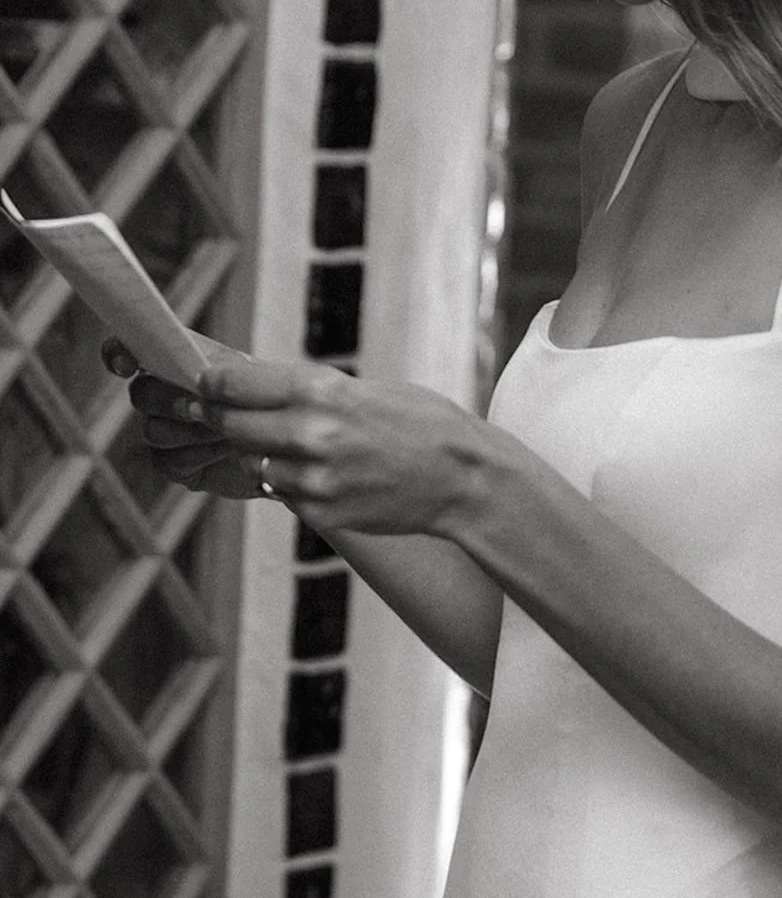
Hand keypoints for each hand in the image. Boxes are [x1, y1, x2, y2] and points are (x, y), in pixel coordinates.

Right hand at [102, 334, 264, 502]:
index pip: (130, 349)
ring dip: (191, 431)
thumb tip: (197, 381)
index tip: (127, 365)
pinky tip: (223, 451)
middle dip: (171, 401)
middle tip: (204, 407)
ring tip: (227, 431)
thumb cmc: (264, 404)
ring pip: (153, 430)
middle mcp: (163, 395)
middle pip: (141, 394)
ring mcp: (165, 430)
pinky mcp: (174, 464)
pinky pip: (167, 460)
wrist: (283, 448)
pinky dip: (197, 455)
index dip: (118, 353)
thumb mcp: (247, 378)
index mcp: (175, 364)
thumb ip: (217, 369)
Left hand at [114, 344, 489, 535]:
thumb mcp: (365, 390)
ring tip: (280, 447)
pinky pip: (285, 495)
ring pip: (254, 463)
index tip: (200, 386)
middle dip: (216, 420)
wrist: (465, 481)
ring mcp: (316, 478)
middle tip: (206, 415)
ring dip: (256, 454)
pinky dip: (289, 484)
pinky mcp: (324, 513)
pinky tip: (315, 476)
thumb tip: (261, 388)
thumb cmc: (422, 425)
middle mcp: (312, 433)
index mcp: (321, 390)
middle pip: (229, 426)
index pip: (231, 385)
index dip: (207, 386)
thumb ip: (313, 392)